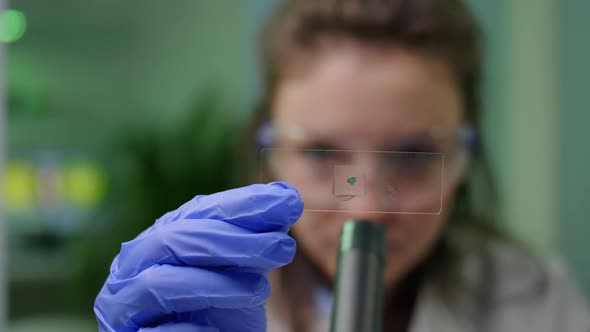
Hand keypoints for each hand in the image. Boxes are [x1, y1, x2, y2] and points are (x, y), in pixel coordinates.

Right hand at [94, 182, 302, 331]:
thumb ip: (257, 237)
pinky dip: (188, 329)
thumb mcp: (243, 271)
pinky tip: (218, 331)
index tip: (288, 203)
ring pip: (160, 282)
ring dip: (216, 284)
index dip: (243, 205)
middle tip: (282, 248)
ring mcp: (124, 301)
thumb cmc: (219, 308)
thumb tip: (286, 195)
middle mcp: (134, 263)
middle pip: (176, 239)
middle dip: (234, 241)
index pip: (199, 211)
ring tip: (261, 290)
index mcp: (163, 236)